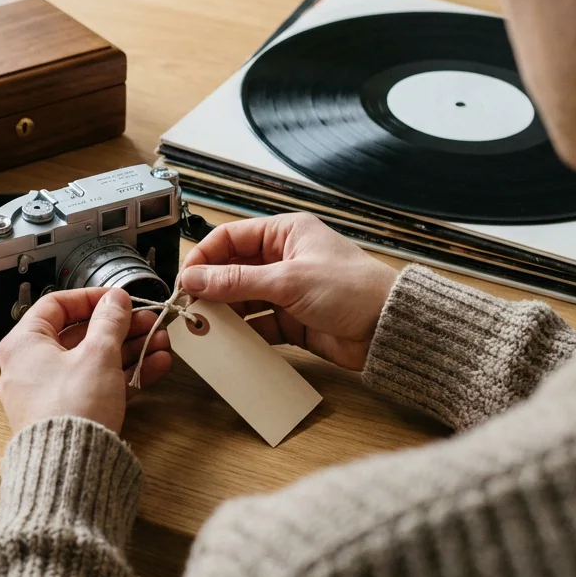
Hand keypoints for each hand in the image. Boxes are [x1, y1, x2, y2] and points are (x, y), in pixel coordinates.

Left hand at [0, 287, 172, 433]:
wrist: (69, 469)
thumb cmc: (70, 409)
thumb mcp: (98, 354)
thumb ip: (111, 322)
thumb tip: (116, 300)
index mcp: (24, 344)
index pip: (56, 305)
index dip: (91, 298)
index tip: (118, 299)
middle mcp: (31, 367)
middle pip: (80, 335)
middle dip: (121, 327)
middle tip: (149, 321)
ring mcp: (50, 393)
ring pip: (93, 361)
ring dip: (129, 349)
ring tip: (161, 343)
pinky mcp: (68, 414)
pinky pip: (96, 385)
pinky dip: (123, 374)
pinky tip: (154, 366)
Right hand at [180, 213, 398, 370]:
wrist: (389, 329)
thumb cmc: (353, 290)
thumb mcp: (289, 280)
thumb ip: (238, 281)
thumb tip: (196, 279)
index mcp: (285, 234)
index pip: (230, 238)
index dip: (205, 257)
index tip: (186, 279)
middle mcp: (283, 259)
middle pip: (232, 270)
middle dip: (210, 289)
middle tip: (190, 308)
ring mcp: (286, 291)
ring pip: (241, 300)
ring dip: (224, 313)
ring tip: (204, 327)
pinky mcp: (291, 321)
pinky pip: (256, 325)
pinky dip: (242, 334)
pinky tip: (229, 343)